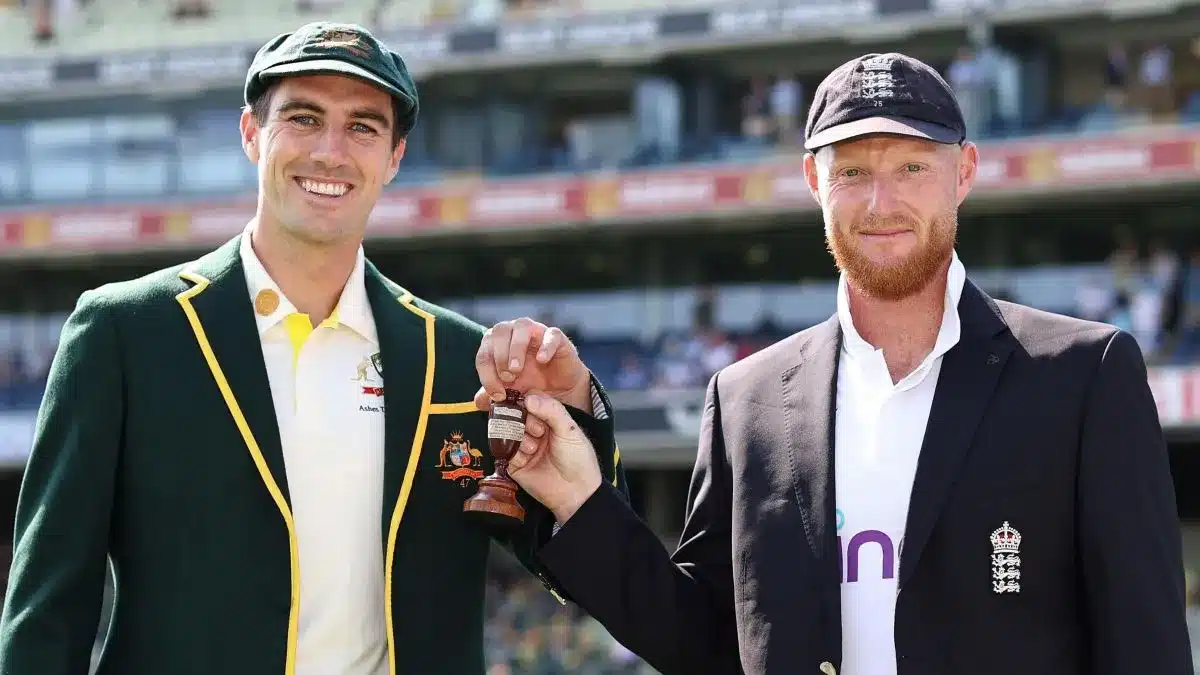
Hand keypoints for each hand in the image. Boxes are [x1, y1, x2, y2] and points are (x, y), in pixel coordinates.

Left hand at [475, 318, 590, 411]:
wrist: (560, 390)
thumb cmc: (530, 385)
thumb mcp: (508, 393)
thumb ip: (492, 395)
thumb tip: (478, 401)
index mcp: (497, 343)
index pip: (484, 353)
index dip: (487, 374)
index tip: (497, 394)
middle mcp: (514, 332)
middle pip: (499, 331)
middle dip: (499, 356)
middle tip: (507, 378)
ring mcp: (536, 331)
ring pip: (522, 326)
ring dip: (516, 348)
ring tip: (517, 370)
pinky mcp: (556, 337)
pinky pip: (550, 334)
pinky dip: (545, 346)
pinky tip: (542, 360)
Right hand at [507, 393, 602, 523]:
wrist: (576, 492)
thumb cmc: (578, 459)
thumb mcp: (569, 430)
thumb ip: (552, 410)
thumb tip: (528, 398)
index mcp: (549, 419)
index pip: (531, 400)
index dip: (529, 403)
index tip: (533, 409)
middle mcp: (534, 430)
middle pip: (516, 414)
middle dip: (525, 421)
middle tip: (539, 432)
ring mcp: (523, 446)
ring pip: (508, 431)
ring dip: (520, 438)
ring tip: (533, 449)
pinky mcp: (514, 463)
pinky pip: (504, 451)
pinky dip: (514, 453)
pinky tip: (527, 458)